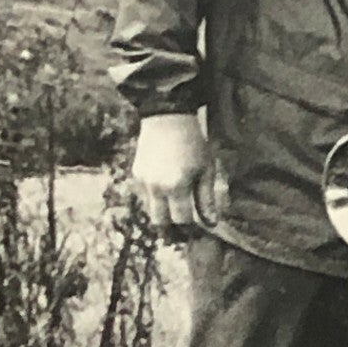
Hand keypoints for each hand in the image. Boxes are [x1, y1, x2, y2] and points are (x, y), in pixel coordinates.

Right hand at [131, 113, 226, 229]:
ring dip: (164, 213)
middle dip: (173, 228)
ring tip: (178, 208)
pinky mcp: (136, 174)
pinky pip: (146, 197)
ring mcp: (143, 181)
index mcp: (176, 186)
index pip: (181, 220)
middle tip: (185, 226)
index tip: (198, 228)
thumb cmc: (193, 144)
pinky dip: (156, 200)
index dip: (191, 227)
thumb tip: (211, 224)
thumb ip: (206, 199)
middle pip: (160, 222)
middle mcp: (156, 187)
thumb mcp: (205, 171)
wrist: (167, 118)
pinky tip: (168, 192)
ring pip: (151, 211)